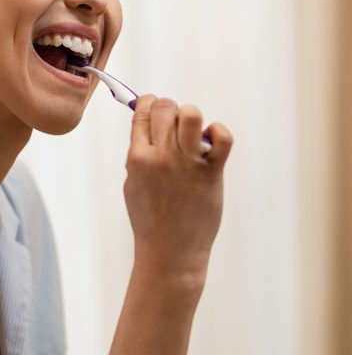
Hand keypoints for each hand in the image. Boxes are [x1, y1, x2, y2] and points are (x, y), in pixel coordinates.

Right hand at [123, 95, 232, 294]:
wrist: (170, 251)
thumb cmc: (150, 219)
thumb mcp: (133, 184)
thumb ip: (139, 155)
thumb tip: (146, 126)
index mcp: (137, 158)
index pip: (142, 112)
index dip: (148, 104)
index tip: (153, 108)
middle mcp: (161, 157)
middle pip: (165, 107)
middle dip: (169, 109)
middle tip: (174, 123)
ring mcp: (187, 164)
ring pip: (191, 114)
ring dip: (191, 116)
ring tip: (192, 132)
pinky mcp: (211, 173)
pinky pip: (222, 137)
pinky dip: (218, 132)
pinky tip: (212, 141)